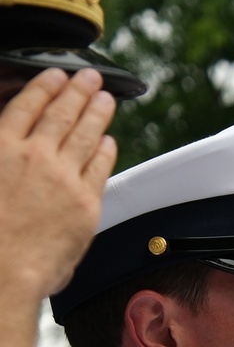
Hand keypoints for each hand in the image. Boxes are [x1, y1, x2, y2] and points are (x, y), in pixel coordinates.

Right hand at [0, 67, 116, 298]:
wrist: (2, 272)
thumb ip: (3, 157)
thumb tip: (12, 147)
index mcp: (1, 146)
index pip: (27, 104)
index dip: (45, 85)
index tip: (56, 75)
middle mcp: (33, 155)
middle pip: (61, 112)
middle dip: (78, 89)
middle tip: (90, 77)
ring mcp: (62, 177)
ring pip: (85, 134)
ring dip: (97, 111)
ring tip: (105, 98)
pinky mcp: (85, 202)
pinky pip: (100, 166)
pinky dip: (105, 149)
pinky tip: (109, 141)